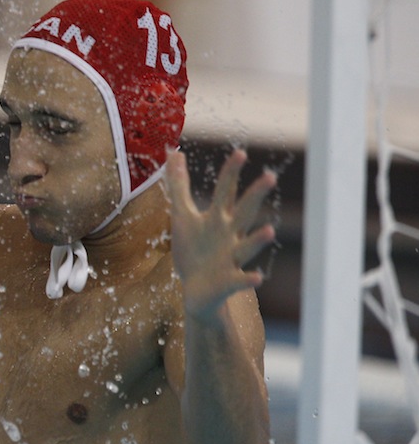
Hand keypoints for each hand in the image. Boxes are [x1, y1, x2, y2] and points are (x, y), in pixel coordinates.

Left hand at [164, 148, 276, 321]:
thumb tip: (173, 152)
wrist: (198, 291)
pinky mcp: (228, 281)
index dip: (230, 174)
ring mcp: (231, 258)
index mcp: (218, 220)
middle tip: (270, 177)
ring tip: (270, 230)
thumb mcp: (183, 215)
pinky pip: (240, 280)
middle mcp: (229, 236)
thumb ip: (179, 185)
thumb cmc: (193, 249)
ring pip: (247, 246)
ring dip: (258, 239)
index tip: (240, 152)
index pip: (225, 192)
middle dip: (254, 196)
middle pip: (243, 213)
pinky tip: (256, 278)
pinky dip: (249, 279)